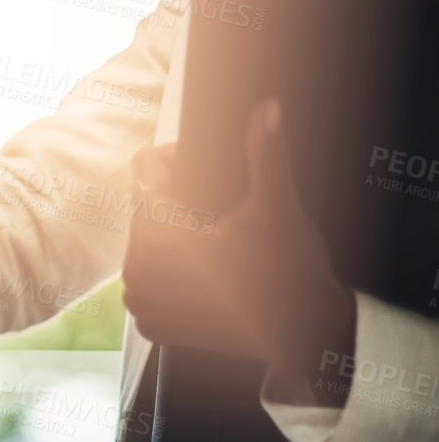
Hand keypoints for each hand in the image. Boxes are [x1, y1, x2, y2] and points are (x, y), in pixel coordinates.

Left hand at [123, 98, 355, 390]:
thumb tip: (268, 109)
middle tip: (212, 208)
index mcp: (158, 236)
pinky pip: (147, 282)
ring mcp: (141, 301)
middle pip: (142, 210)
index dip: (170, 160)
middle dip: (172, 201)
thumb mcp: (277, 206)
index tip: (195, 164)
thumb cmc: (291, 272)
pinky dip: (168, 275)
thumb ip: (266, 152)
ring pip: (143, 246)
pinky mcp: (151, 325)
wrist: (304, 333)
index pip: (143, 173)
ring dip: (168, 239)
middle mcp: (138, 270)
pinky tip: (201, 273)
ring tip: (211, 240)